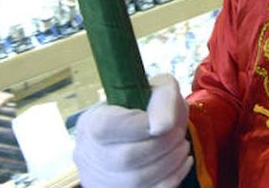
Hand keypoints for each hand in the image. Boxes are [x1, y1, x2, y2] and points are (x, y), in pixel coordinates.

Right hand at [73, 74, 192, 187]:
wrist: (148, 130)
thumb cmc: (150, 107)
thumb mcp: (159, 89)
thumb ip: (163, 99)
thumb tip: (162, 126)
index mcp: (92, 122)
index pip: (107, 126)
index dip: (140, 125)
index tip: (164, 121)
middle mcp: (87, 153)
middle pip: (125, 157)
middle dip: (163, 145)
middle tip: (179, 134)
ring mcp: (99, 178)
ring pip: (136, 180)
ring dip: (170, 162)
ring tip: (181, 147)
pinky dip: (171, 178)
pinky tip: (181, 162)